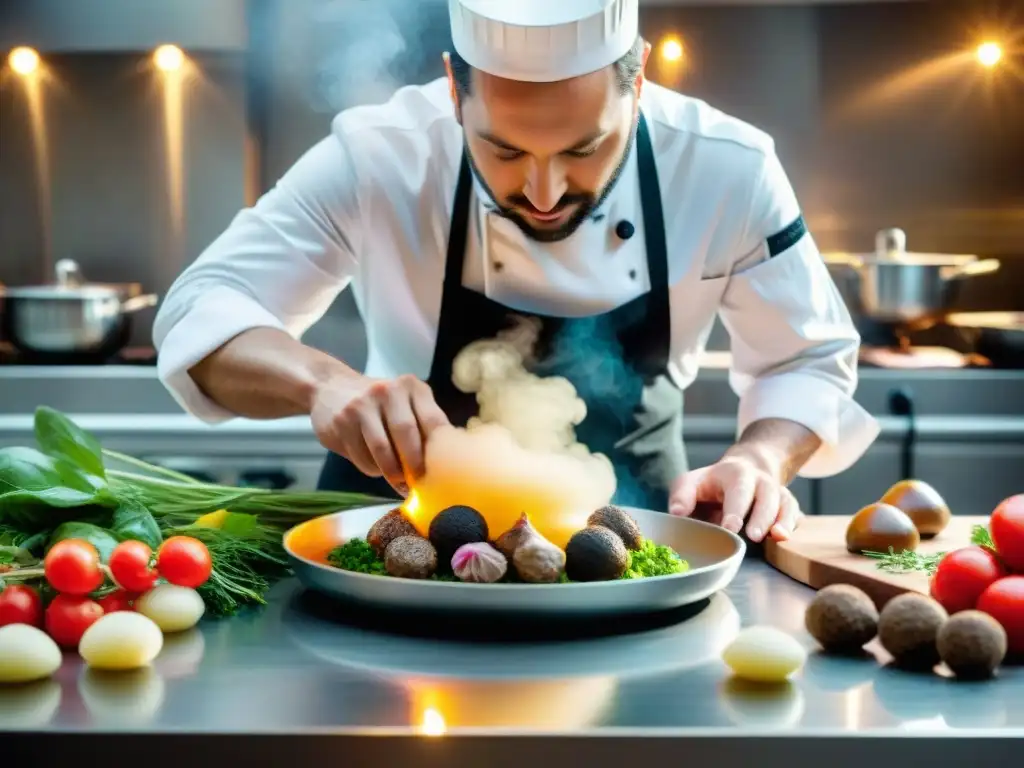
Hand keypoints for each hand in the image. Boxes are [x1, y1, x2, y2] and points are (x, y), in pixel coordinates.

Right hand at [310, 373, 449, 494]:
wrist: (329, 388)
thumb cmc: (378, 404)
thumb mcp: (404, 402)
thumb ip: (423, 424)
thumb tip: (446, 464)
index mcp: (411, 387)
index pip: (433, 421)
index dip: (438, 452)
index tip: (441, 473)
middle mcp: (387, 391)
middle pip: (407, 434)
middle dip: (414, 465)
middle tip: (417, 482)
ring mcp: (361, 405)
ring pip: (383, 450)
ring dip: (392, 472)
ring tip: (398, 482)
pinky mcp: (341, 422)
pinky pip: (363, 458)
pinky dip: (372, 469)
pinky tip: (375, 466)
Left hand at [668, 456, 802, 541]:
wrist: (742, 471)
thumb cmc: (711, 484)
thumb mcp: (691, 482)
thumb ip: (682, 495)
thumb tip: (676, 513)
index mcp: (736, 474)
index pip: (738, 490)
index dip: (735, 509)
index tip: (730, 527)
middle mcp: (760, 481)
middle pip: (767, 495)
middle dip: (761, 515)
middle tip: (754, 535)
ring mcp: (776, 492)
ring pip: (786, 503)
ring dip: (784, 520)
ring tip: (778, 536)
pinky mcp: (786, 505)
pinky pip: (795, 513)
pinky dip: (792, 524)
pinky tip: (785, 537)